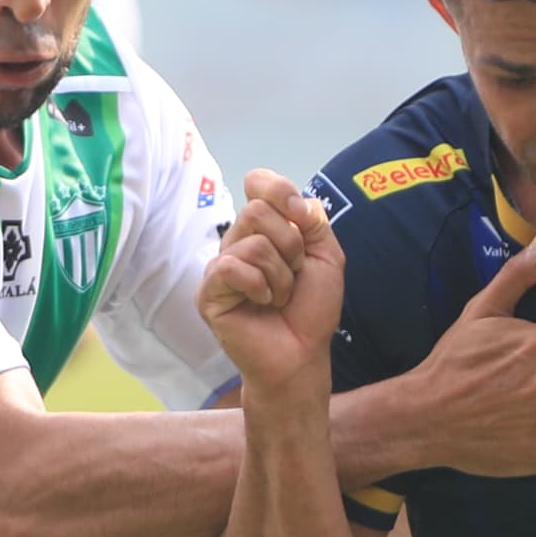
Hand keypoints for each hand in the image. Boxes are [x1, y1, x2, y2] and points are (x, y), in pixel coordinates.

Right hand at [199, 170, 343, 395]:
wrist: (303, 354)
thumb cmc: (311, 309)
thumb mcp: (326, 256)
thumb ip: (314, 220)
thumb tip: (294, 200)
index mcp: (263, 228)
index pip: (258, 183)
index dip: (279, 191)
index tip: (301, 217)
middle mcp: (238, 241)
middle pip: (257, 210)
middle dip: (290, 246)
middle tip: (293, 275)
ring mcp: (220, 266)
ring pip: (252, 243)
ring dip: (280, 276)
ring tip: (279, 297)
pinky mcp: (209, 292)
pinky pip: (232, 267)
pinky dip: (259, 287)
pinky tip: (262, 304)